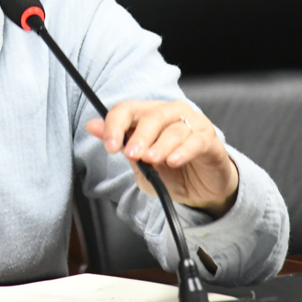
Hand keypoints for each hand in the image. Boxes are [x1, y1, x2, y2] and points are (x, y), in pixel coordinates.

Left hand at [86, 100, 238, 217]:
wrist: (201, 191)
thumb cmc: (169, 172)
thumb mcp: (139, 161)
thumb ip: (119, 142)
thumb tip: (91, 125)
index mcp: (149, 114)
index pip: (127, 109)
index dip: (115, 125)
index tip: (110, 146)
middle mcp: (171, 113)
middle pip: (151, 116)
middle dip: (139, 136)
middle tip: (131, 154)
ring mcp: (193, 124)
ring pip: (174, 129)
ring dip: (160, 145)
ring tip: (151, 159)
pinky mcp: (210, 140)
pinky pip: (196, 141)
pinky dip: (183, 151)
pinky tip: (173, 160)